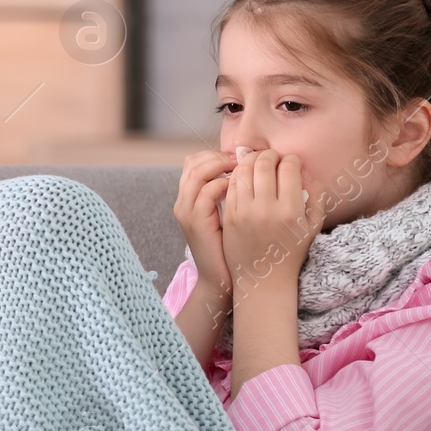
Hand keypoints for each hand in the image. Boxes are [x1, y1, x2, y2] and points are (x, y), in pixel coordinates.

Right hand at [173, 149, 237, 306]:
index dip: (217, 154)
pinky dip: (224, 184)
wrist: (221, 277)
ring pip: (198, 172)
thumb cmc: (231, 245)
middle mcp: (182, 201)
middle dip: (221, 156)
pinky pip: (207, 191)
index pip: (195, 161)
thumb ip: (230, 192)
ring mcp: (186, 211)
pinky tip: (240, 188)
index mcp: (188, 197)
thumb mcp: (227, 213)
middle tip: (244, 159)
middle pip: (193, 161)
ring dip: (223, 165)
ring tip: (243, 169)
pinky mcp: (195, 222)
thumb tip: (248, 167)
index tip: (241, 157)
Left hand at [221, 148, 323, 298]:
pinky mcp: (229, 216)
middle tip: (273, 158)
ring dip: (251, 160)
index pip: (289, 168)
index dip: (292, 159)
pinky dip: (238, 175)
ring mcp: (244, 212)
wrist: (263, 279)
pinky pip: (231, 185)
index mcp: (290, 211)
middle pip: (264, 164)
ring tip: (257, 162)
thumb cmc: (291, 252)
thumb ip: (316, 197)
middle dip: (270, 155)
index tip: (292, 163)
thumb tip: (307, 172)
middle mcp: (266, 209)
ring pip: (244, 170)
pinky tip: (244, 176)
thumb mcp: (312, 227)